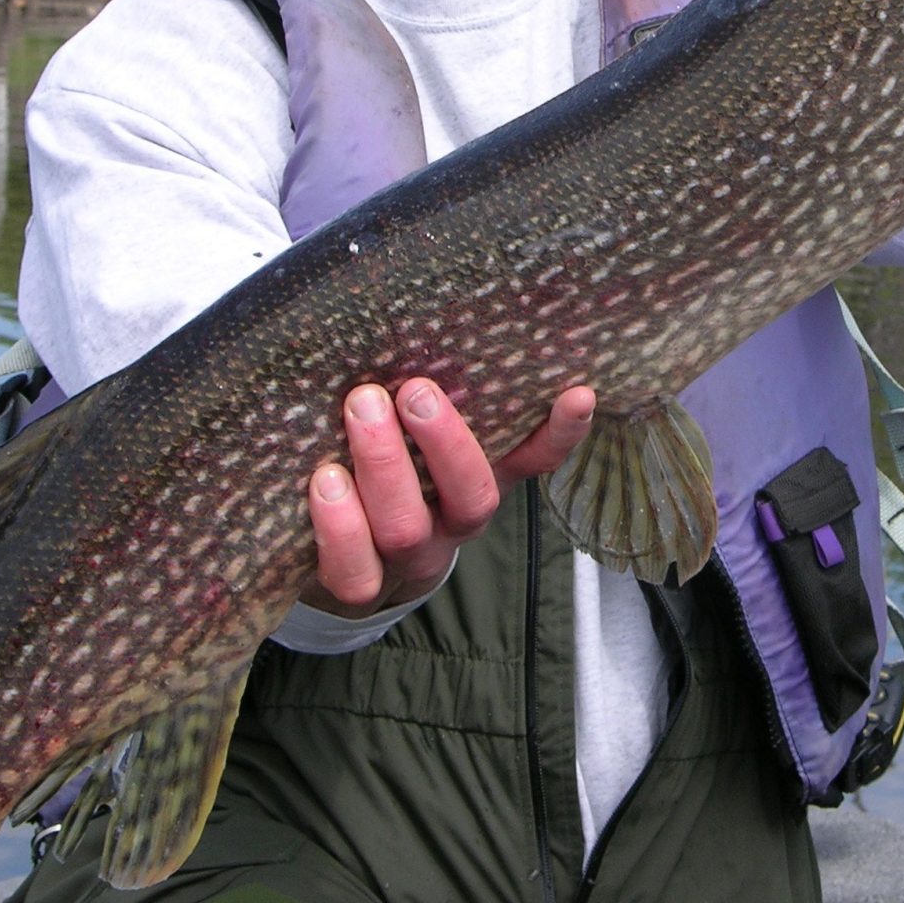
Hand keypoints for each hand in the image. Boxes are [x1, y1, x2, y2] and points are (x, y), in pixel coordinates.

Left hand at [300, 380, 596, 618]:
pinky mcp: (358, 585)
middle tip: (415, 390)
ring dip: (385, 466)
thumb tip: (422, 317)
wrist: (339, 559)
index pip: (535, 460)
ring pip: (408, 528)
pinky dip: (339, 525)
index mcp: (478, 482)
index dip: (560, 434)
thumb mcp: (412, 435)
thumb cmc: (379, 470)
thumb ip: (425, 398)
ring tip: (361, 408)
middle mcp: (452, 523)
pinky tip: (326, 479)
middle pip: (471, 497)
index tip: (578, 393)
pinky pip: (353, 569)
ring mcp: (407, 558)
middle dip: (445, 442)